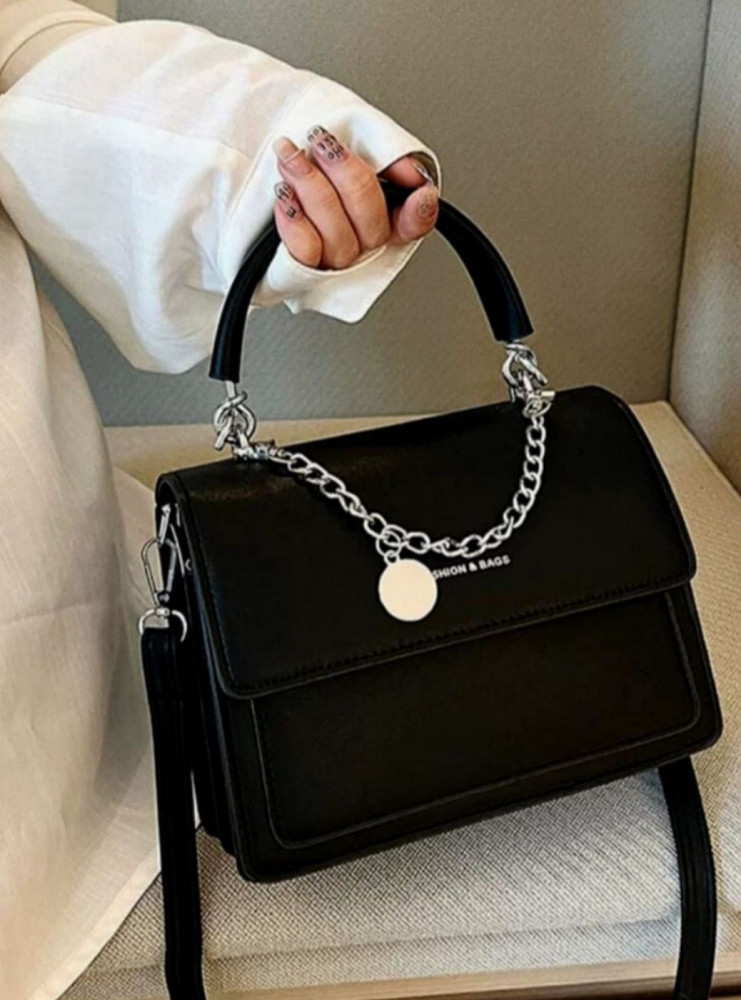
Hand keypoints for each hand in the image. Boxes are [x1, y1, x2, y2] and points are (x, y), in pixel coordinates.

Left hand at [271, 125, 438, 269]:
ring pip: (337, 237)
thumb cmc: (308, 158)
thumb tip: (411, 169)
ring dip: (311, 187)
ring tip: (289, 155)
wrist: (263, 169)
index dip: (421, 211)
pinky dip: (294, 220)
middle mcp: (364, 244)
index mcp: (385, 216)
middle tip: (320, 140)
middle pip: (371, 222)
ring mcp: (335, 259)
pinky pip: (306, 251)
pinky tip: (283, 194)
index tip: (419, 192)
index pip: (415, 222)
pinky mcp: (302, 268)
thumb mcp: (351, 144)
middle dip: (344, 173)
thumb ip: (385, 155)